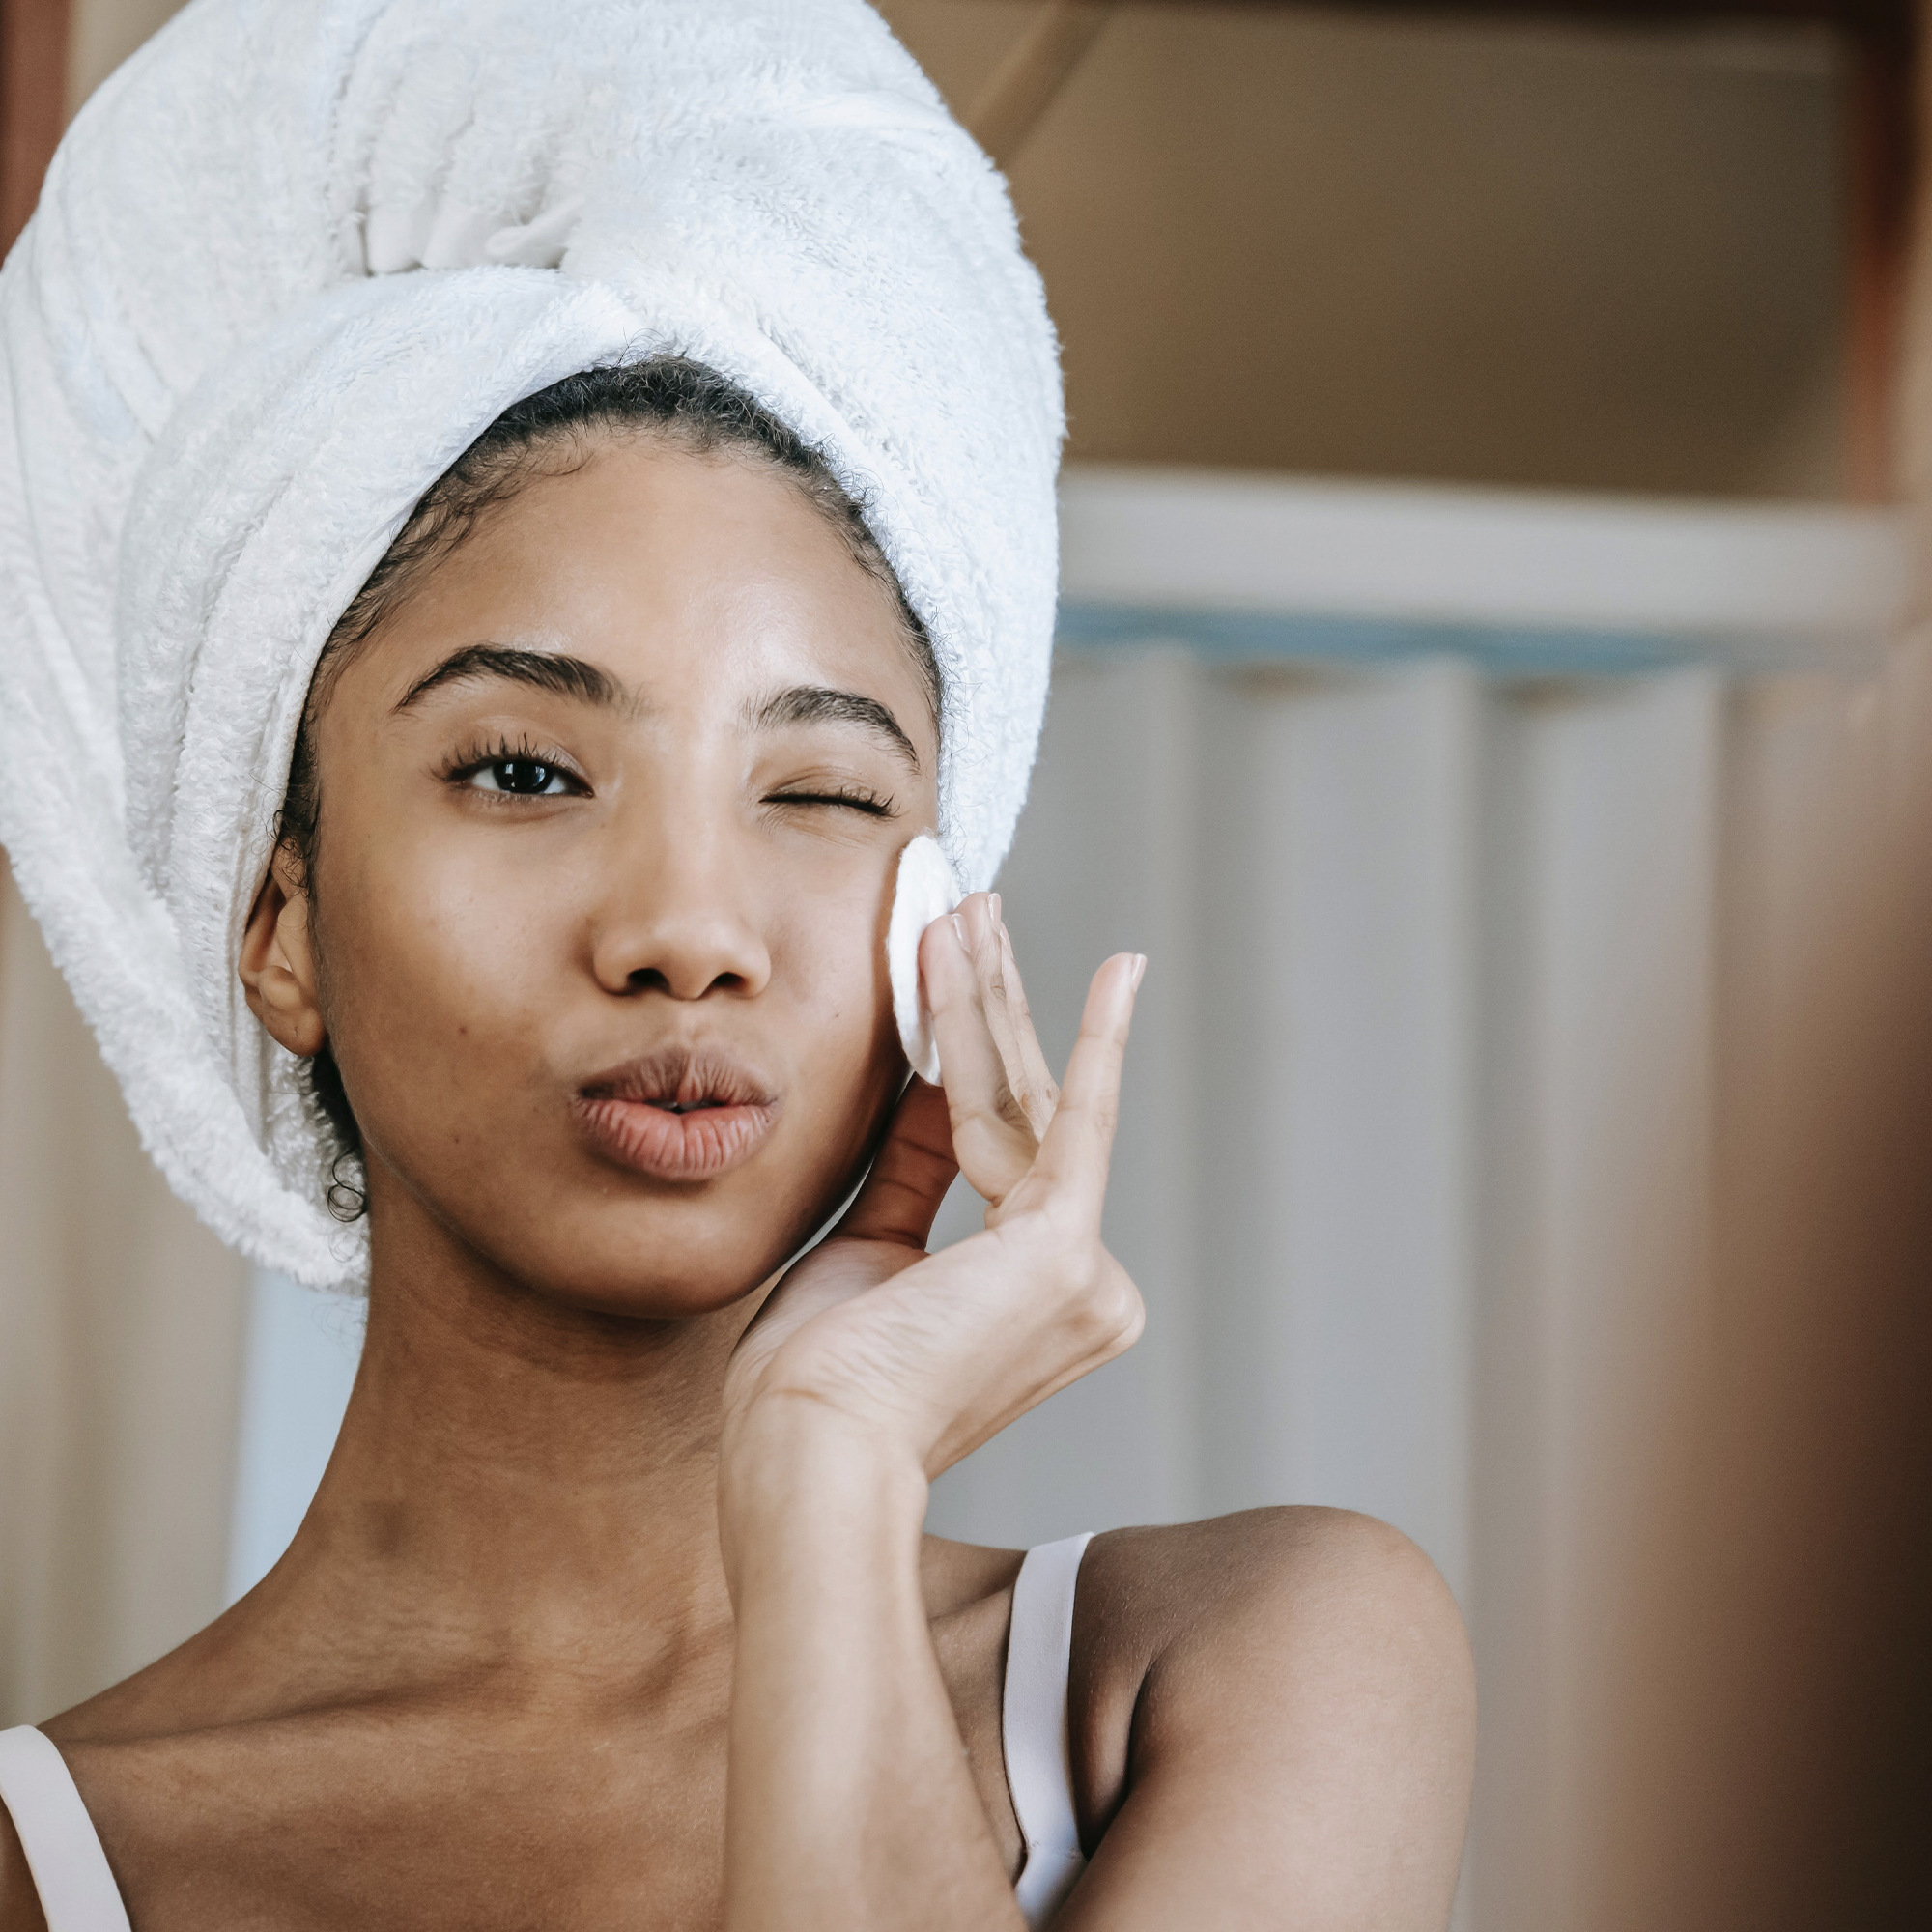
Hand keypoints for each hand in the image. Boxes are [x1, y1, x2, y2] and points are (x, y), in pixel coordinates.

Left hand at [720, 894, 1145, 1484]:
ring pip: (1028, 1101)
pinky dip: (1092, 1039)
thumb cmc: (816, 1380)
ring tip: (968, 907)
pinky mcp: (1066, 1251)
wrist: (804, 1452)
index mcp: (1038, 1301)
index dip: (976, 1056)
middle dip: (990, 1006)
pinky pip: (1072, 1118)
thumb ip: (918, 1166)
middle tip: (972, 912)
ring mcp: (1086, 1275)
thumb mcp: (868, 1248)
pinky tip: (1120, 974)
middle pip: (1027, 1113)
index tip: (961, 981)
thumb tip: (942, 1079)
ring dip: (989, 998)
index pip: (1007, 1150)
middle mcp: (1087, 1292)